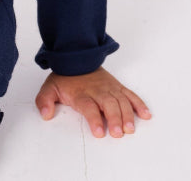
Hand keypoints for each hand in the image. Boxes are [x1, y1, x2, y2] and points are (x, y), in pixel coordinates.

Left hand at [35, 67, 150, 137]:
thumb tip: (45, 113)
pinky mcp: (117, 87)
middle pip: (108, 104)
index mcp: (81, 93)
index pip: (89, 106)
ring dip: (127, 115)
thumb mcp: (50, 87)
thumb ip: (45, 100)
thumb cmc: (66, 77)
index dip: (94, 119)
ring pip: (121, 101)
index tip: (99, 132)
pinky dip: (139, 104)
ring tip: (130, 128)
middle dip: (114, 119)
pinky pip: (130, 95)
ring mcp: (109, 88)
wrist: (76, 57)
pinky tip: (145, 115)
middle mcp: (97, 91)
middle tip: (118, 133)